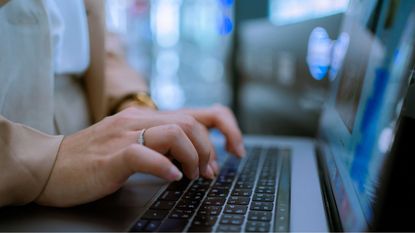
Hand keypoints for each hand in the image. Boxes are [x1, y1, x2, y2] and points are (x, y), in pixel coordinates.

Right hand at [35, 104, 243, 206]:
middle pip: (193, 122)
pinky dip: (165, 167)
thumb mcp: (134, 146)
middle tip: (207, 173)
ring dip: (194, 157)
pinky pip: (146, 154)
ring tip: (190, 176)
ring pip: (176, 132)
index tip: (236, 149)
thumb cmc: (93, 159)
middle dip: (210, 149)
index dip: (226, 128)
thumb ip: (163, 145)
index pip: (199, 112)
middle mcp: (140, 120)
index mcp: (148, 119)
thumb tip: (194, 157)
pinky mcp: (113, 155)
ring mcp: (126, 135)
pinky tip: (172, 178)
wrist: (50, 165)